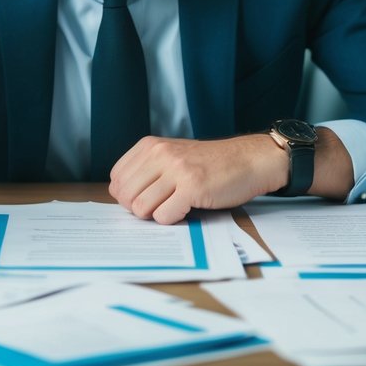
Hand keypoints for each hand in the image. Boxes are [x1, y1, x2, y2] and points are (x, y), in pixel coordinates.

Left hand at [107, 135, 287, 224]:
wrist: (249, 160)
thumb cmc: (212, 163)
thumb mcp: (174, 155)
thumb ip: (148, 169)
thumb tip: (123, 196)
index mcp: (151, 145)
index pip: (117, 177)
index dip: (127, 195)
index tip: (145, 198)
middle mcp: (160, 154)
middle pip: (125, 194)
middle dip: (137, 209)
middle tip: (158, 207)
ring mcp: (176, 170)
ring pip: (141, 207)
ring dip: (155, 215)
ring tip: (173, 207)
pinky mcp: (192, 187)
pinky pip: (164, 216)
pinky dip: (172, 219)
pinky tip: (186, 210)